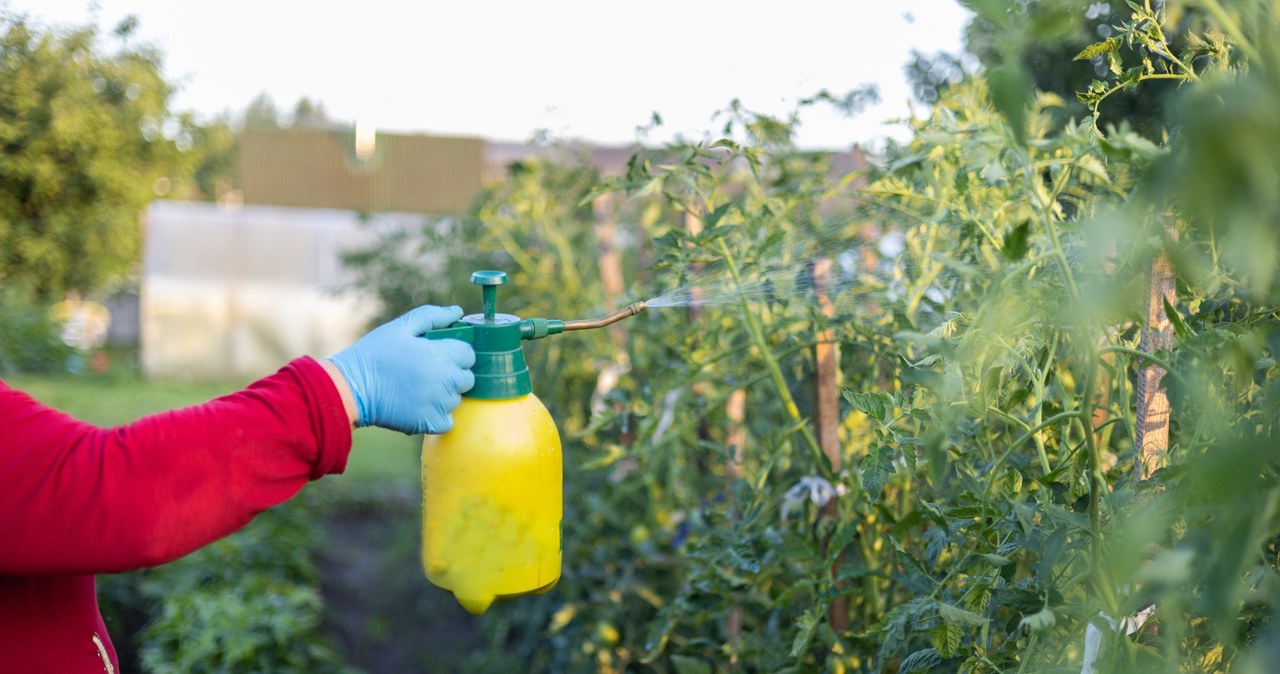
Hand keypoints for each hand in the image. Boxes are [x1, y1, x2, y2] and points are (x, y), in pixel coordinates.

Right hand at [327, 306, 474, 433]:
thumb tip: (457, 312)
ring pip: (456, 399)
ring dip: (444, 395)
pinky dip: (437, 416)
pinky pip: (447, 421)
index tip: (439, 355)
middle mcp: (446, 381)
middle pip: (467, 378)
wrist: (351, 387)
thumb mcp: (401, 327)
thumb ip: (432, 316)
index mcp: (442, 355)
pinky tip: (419, 407)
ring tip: (418, 389)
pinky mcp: (429, 423)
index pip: (469, 355)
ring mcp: (439, 404)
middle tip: (427, 372)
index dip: (456, 353)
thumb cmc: (375, 353)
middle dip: (452, 374)